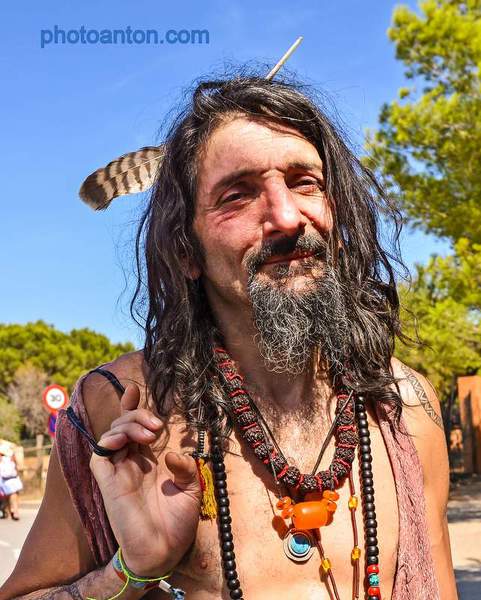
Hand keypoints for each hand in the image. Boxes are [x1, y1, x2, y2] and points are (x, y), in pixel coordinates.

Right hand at [89, 383, 201, 575]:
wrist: (165, 551)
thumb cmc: (177, 523)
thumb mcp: (192, 488)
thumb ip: (185, 466)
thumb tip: (170, 452)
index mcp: (147, 461)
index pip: (135, 428)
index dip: (132, 407)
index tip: (135, 390)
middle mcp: (130, 463)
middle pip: (123, 425)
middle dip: (138, 414)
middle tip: (157, 425)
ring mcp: (117, 472)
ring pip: (110, 434)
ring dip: (128, 425)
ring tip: (150, 433)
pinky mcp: (108, 483)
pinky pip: (99, 455)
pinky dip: (110, 440)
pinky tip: (128, 440)